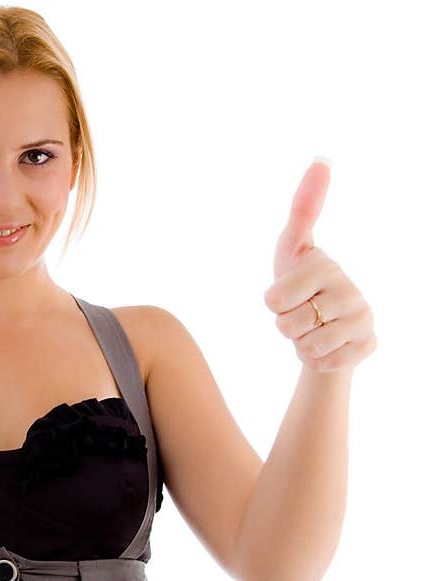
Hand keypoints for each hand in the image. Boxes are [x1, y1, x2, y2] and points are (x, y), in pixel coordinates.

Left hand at [263, 160, 376, 372]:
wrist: (323, 329)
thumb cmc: (298, 283)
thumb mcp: (291, 248)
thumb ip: (303, 208)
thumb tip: (323, 158)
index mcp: (324, 265)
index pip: (274, 298)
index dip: (273, 302)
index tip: (286, 295)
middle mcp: (350, 288)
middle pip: (286, 324)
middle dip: (284, 325)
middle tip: (297, 313)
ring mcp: (362, 318)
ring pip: (305, 345)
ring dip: (300, 343)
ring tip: (311, 328)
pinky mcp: (368, 345)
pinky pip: (323, 362)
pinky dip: (317, 360)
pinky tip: (328, 345)